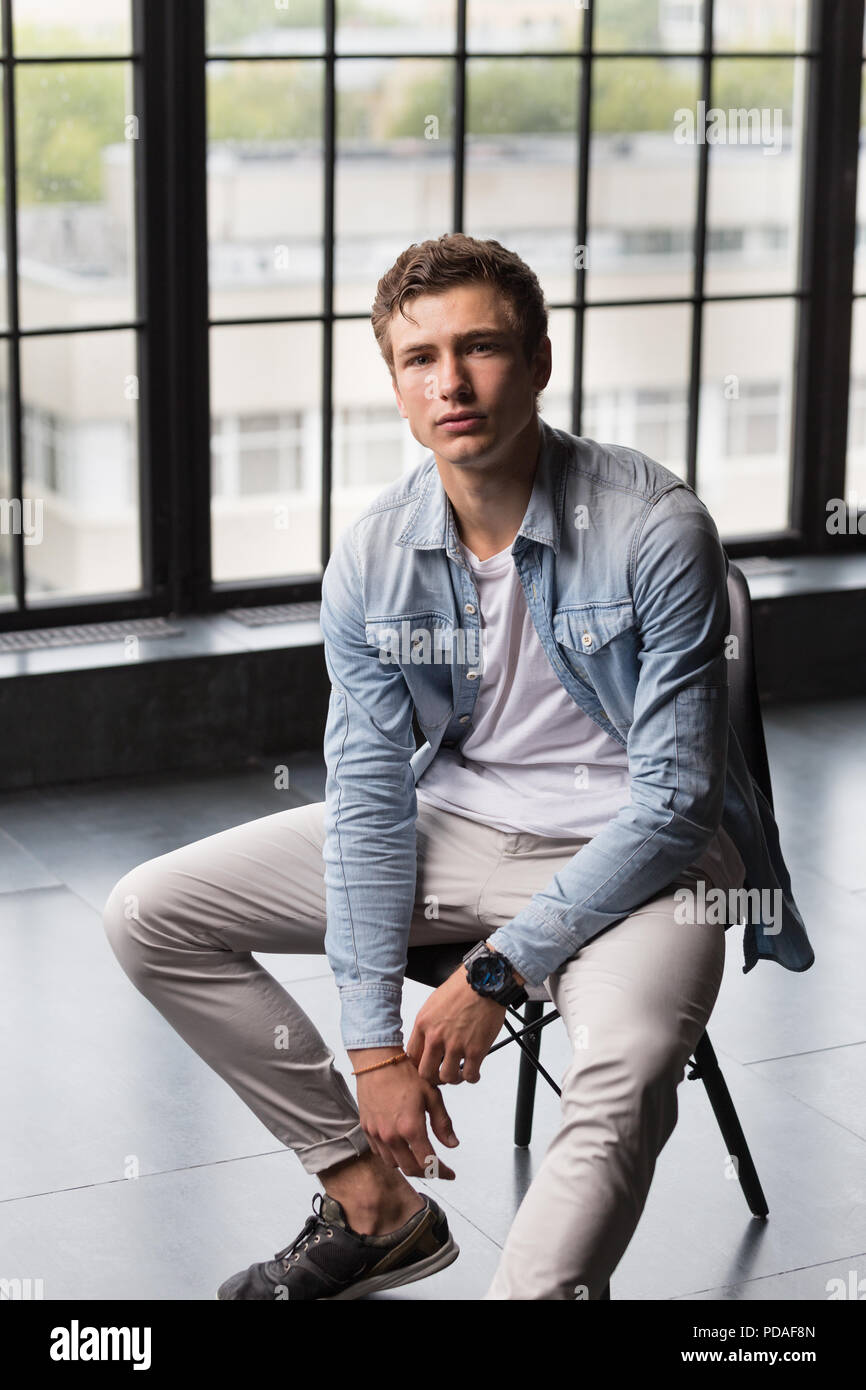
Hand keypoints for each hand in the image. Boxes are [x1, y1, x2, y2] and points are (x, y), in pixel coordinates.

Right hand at [348, 1047, 458, 1179]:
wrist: (376, 1062)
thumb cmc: (405, 1074)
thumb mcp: (431, 1095)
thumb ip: (442, 1123)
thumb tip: (453, 1144)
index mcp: (411, 1128)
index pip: (429, 1163)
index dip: (442, 1172)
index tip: (450, 1174)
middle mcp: (392, 1136)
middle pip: (411, 1169)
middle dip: (426, 1173)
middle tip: (436, 1168)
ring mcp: (377, 1135)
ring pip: (394, 1164)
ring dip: (408, 1165)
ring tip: (418, 1157)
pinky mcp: (367, 1130)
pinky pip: (380, 1153)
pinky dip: (392, 1155)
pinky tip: (401, 1146)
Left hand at [405, 966, 506, 1085]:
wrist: (484, 982)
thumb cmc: (461, 988)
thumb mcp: (433, 1004)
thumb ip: (428, 1024)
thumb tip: (427, 1040)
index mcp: (423, 1024)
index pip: (412, 1056)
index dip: (420, 1064)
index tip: (428, 1065)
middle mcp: (436, 1037)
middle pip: (425, 1072)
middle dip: (433, 1076)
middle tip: (441, 1073)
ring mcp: (456, 1045)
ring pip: (447, 1078)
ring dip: (453, 1078)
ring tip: (460, 1072)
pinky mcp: (475, 1050)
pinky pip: (470, 1075)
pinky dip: (472, 1077)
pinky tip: (474, 1072)